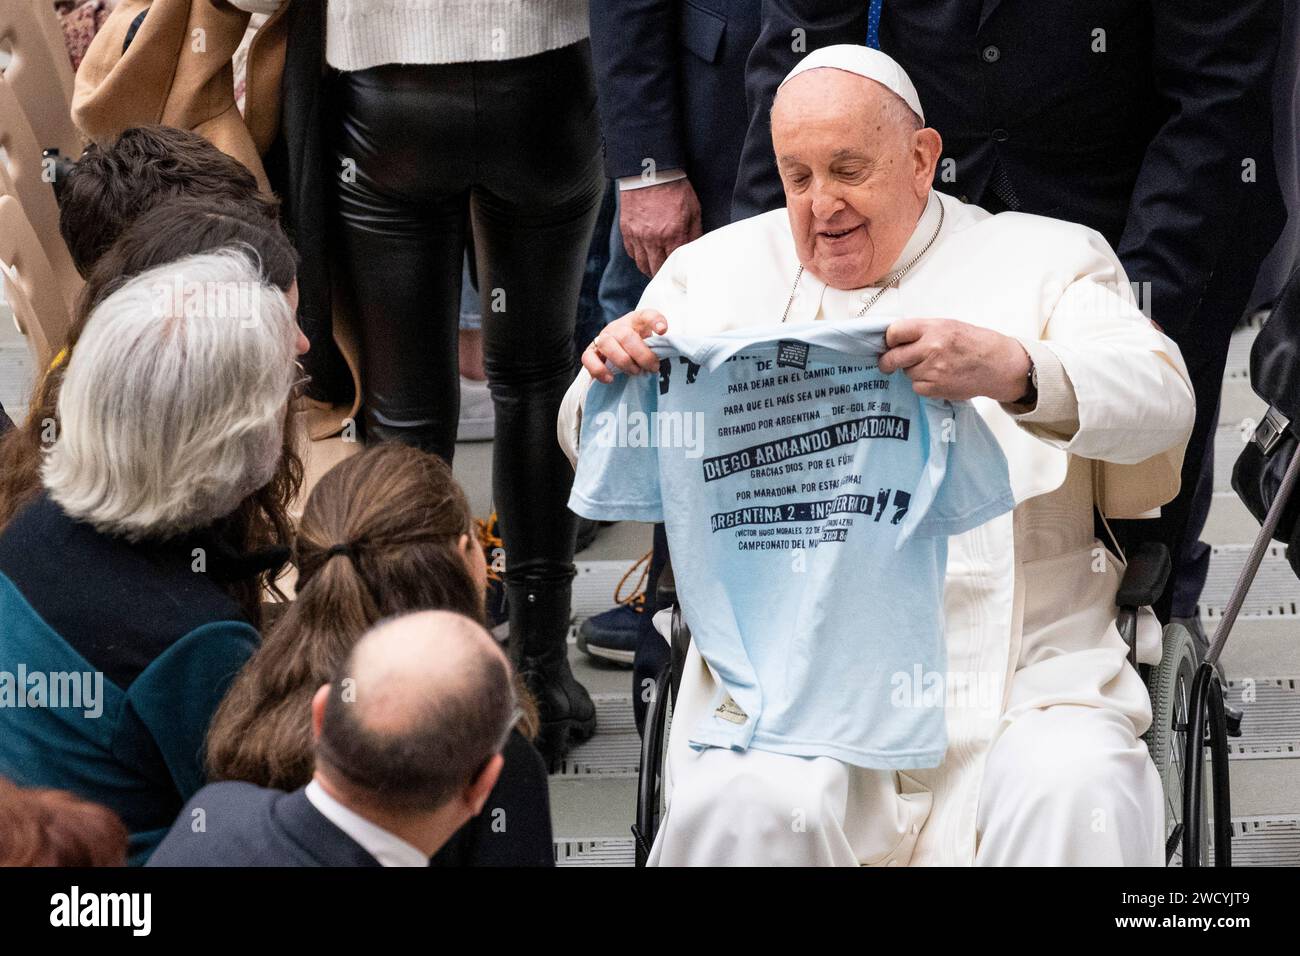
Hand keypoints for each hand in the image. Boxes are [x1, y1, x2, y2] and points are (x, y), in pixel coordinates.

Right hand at [581, 310, 668, 383]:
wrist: (619, 350)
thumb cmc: (639, 348)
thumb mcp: (651, 343)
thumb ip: (657, 347)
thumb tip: (658, 362)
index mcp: (636, 321)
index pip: (646, 315)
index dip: (655, 320)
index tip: (662, 330)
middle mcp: (617, 327)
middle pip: (626, 335)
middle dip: (642, 355)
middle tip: (652, 367)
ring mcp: (603, 338)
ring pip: (607, 345)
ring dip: (623, 362)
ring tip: (635, 372)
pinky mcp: (591, 351)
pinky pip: (588, 358)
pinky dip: (599, 370)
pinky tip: (610, 379)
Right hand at [620, 178, 703, 276]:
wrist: (651, 172)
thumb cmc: (675, 189)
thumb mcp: (693, 210)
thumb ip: (695, 233)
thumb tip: (696, 250)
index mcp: (673, 235)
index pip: (675, 265)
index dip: (677, 272)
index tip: (679, 275)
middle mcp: (653, 239)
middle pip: (656, 270)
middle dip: (662, 275)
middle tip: (667, 276)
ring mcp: (638, 236)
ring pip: (642, 265)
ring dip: (649, 269)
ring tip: (656, 269)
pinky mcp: (627, 230)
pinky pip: (631, 252)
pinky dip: (639, 256)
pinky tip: (646, 254)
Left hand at [878, 318, 1031, 402]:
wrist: (996, 364)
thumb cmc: (973, 343)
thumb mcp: (947, 325)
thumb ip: (922, 331)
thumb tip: (896, 339)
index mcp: (932, 328)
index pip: (894, 332)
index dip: (889, 340)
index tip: (890, 344)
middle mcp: (931, 348)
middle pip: (893, 357)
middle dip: (887, 361)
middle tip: (887, 363)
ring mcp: (933, 370)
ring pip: (906, 373)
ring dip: (912, 371)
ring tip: (932, 366)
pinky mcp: (936, 388)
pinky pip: (917, 387)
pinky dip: (922, 384)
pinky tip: (937, 377)